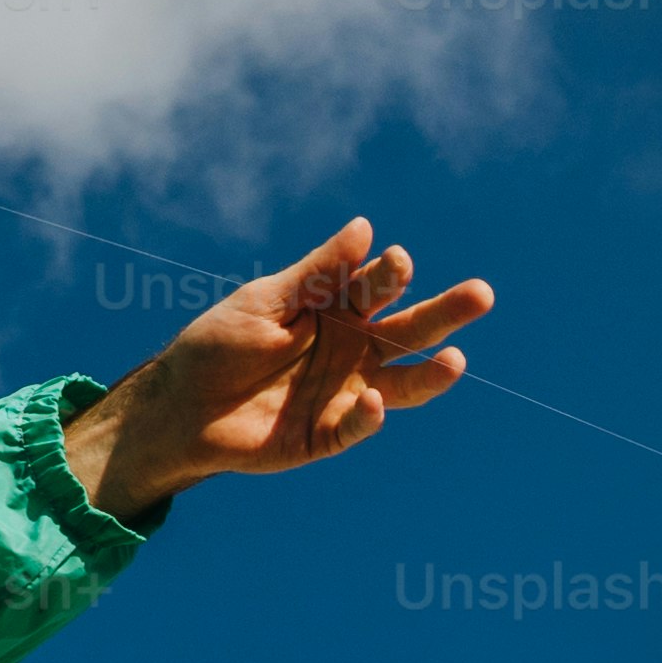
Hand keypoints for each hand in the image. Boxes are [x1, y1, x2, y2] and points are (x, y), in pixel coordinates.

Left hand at [55, 217, 493, 521]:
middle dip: (446, 313)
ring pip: (403, 383)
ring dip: (431, 373)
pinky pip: (358, 425)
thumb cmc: (218, 344)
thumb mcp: (265, 301)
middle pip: (409, 330)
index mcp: (338, 309)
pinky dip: (369, 416)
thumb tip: (366, 228)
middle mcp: (353, 349)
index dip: (391, 274)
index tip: (395, 261)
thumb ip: (317, 274)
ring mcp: (346, 392)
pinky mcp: (329, 433)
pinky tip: (375, 401)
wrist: (179, 406)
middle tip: (482, 294)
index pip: (378, 286)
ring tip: (457, 361)